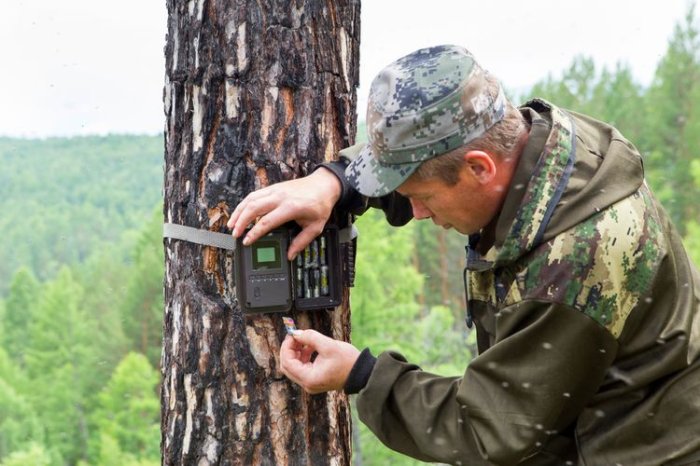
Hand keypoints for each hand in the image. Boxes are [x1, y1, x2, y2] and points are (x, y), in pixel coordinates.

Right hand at [227, 168, 341, 259]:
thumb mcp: (315, 227)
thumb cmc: (320, 204)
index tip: (246, 241)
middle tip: (235, 234)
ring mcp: (275, 190)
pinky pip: (255, 194)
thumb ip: (301, 242)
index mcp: (291, 207)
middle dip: (240, 222)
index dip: (254, 233)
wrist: (325, 185)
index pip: (266, 222)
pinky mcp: (274, 187)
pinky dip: (244, 203)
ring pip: (250, 199)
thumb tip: (290, 255)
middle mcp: (280, 197)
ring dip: (239, 211)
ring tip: (231, 225)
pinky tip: (240, 212)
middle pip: (253, 208)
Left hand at [280, 329, 359, 393]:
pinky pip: (303, 367)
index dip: (287, 347)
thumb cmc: (348, 362)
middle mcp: (307, 384)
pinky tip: (311, 347)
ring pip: (294, 366)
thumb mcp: (328, 345)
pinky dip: (303, 356)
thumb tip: (296, 333)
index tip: (292, 335)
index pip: (287, 362)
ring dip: (297, 352)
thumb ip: (310, 337)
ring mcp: (311, 383)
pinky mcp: (315, 379)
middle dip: (290, 349)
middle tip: (296, 336)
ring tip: (305, 340)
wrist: (361, 373)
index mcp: (309, 378)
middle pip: (288, 366)